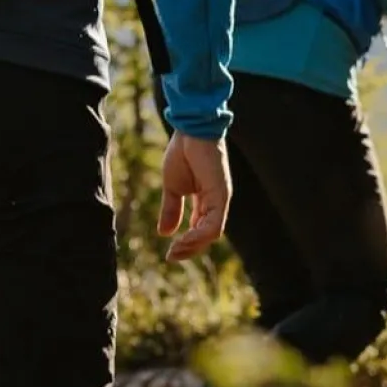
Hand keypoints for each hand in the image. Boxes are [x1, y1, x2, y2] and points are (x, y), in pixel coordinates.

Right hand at [158, 132, 230, 261]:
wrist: (190, 130)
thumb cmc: (182, 153)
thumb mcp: (172, 188)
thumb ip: (171, 210)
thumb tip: (164, 233)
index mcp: (206, 201)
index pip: (200, 229)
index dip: (186, 243)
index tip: (169, 253)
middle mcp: (216, 203)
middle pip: (207, 235)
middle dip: (189, 249)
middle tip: (171, 256)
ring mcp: (220, 199)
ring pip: (212, 234)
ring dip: (193, 245)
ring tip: (175, 250)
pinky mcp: (221, 195)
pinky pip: (213, 224)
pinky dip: (198, 235)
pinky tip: (183, 239)